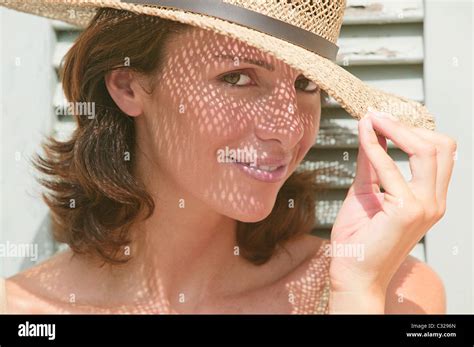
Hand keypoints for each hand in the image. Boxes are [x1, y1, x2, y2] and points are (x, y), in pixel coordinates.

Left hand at [328, 110, 456, 302]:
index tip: (383, 118)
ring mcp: (425, 207)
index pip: (439, 152)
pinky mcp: (407, 211)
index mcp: (430, 197)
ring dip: (396, 130)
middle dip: (406, 125)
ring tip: (371, 120)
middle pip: (439, 146)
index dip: (412, 130)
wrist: (353, 272)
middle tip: (376, 115)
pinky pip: (392, 169)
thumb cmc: (359, 237)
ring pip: (427, 151)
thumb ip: (372, 162)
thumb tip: (370, 130)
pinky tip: (364, 137)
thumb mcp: (366, 191)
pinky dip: (376, 149)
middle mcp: (435, 201)